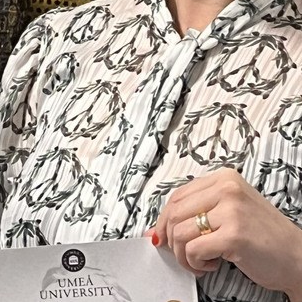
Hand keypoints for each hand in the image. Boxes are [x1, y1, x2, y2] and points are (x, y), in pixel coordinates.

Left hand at [152, 168, 301, 294]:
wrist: (299, 258)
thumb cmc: (265, 238)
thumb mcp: (232, 211)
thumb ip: (200, 212)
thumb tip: (157, 229)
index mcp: (225, 179)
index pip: (178, 195)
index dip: (164, 219)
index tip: (162, 235)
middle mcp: (226, 189)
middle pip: (174, 212)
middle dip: (171, 239)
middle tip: (184, 255)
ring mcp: (231, 212)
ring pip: (180, 232)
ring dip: (184, 255)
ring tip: (200, 262)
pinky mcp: (234, 236)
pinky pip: (193, 250)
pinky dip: (196, 263)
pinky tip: (212, 265)